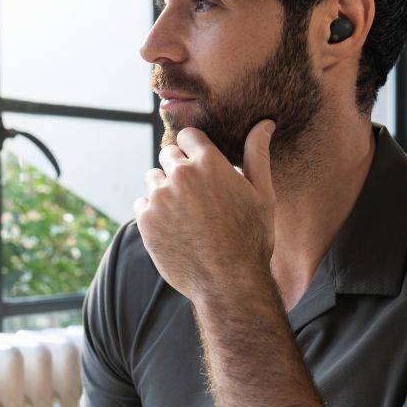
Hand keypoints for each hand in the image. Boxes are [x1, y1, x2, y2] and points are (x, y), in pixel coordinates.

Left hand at [134, 121, 276, 304]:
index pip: (187, 135)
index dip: (194, 149)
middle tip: (196, 196)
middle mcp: (180, 175)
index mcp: (209, 162)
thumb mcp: (262, 194)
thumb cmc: (251, 238)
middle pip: (168, 155)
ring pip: (152, 178)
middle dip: (179, 168)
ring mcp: (159, 197)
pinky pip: (142, 204)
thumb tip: (265, 123)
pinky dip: (152, 213)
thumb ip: (257, 154)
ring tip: (185, 214)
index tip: (200, 164)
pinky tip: (174, 229)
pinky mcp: (145, 220)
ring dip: (164, 189)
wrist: (228, 282)